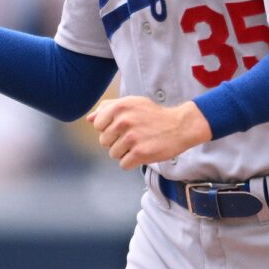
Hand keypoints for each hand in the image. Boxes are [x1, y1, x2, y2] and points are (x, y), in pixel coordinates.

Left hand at [91, 95, 211, 168]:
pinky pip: (123, 164)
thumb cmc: (153, 115)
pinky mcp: (140, 153)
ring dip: (125, 153)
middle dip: (116, 141)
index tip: (123, 127)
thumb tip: (89, 119)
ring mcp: (132, 137)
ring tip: (139, 144)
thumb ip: (109, 108)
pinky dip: (132, 162)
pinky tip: (142, 153)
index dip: (109, 128)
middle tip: (133, 136)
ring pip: (113, 154)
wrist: (179, 126)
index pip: (98, 125)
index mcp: (120, 106)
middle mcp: (124, 120)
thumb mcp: (132, 103)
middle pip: (104, 141)